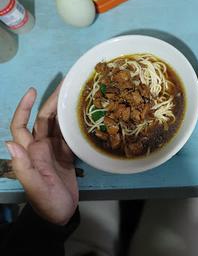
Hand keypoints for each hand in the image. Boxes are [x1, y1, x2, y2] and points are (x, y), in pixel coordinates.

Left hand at [6, 84, 77, 224]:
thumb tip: (10, 143)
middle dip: (51, 102)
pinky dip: (75, 124)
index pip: (21, 125)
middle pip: (43, 120)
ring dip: (63, 110)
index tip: (33, 90)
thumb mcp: (34, 187)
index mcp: (30, 152)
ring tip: (75, 95)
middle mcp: (40, 147)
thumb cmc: (46, 202)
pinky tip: (83, 115)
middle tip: (66, 86)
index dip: (24, 107)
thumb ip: (23, 166)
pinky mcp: (67, 155)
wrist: (60, 215)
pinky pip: (69, 135)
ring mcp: (54, 150)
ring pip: (57, 125)